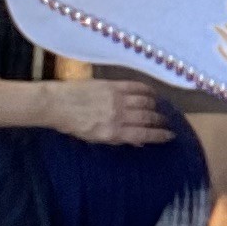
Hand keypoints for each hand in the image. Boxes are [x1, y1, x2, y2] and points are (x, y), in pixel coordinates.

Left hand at [31, 81, 172, 143]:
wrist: (57, 104)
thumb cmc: (74, 125)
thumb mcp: (95, 138)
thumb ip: (117, 138)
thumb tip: (137, 140)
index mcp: (113, 132)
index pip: (144, 134)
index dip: (159, 135)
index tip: (170, 136)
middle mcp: (118, 116)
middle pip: (147, 118)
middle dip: (160, 121)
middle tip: (167, 122)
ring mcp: (117, 99)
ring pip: (145, 102)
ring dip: (156, 106)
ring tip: (160, 108)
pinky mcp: (113, 85)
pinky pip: (136, 87)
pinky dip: (147, 90)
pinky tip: (152, 93)